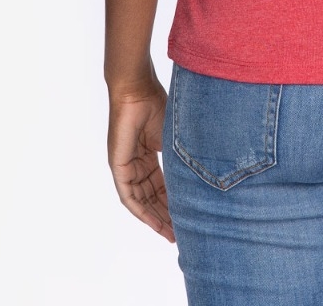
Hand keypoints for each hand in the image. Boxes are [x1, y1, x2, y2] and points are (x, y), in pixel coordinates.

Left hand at [107, 76, 175, 242]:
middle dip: (165, 216)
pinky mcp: (118, 166)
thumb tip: (204, 169)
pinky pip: (128, 196)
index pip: (160, 186)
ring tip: (170, 233)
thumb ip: (181, 154)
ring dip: (154, 218)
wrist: (137, 89)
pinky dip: (140, 210)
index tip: (186, 218)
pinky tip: (153, 222)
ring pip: (140, 201)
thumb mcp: (173, 135)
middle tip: (180, 234)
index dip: (172, 203)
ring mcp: (125, 166)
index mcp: (147, 155)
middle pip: (150, 197)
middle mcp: (135, 164)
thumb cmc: (155, 103)